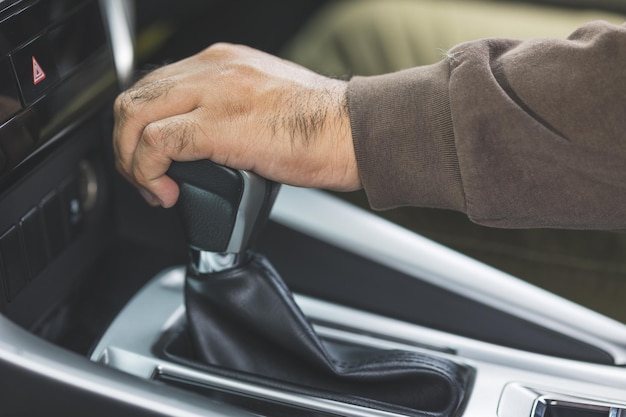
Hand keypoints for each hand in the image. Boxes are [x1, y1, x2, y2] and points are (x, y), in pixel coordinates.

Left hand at [113, 43, 360, 207]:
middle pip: (135, 97)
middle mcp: (212, 70)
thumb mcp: (267, 105)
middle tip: (144, 177)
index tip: (153, 158)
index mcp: (223, 63)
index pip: (157, 87)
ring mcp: (212, 94)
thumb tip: (207, 144)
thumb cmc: (322, 126)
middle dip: (125, 144)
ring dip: (130, 159)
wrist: (353, 131)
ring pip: (134, 116)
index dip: (142, 126)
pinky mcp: (217, 125)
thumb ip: (230, 112)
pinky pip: (155, 144)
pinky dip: (148, 172)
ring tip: (152, 187)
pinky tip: (165, 191)